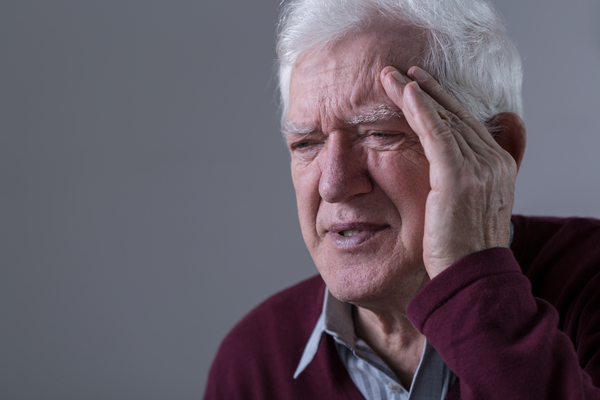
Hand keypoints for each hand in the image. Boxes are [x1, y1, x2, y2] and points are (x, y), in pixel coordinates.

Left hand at [380, 66, 520, 277]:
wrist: (470, 277)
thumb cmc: (462, 249)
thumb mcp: (468, 210)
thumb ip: (462, 182)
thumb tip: (445, 170)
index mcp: (497, 166)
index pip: (465, 124)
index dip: (440, 102)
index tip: (418, 86)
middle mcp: (493, 161)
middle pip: (455, 115)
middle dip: (425, 90)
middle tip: (401, 71)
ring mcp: (479, 168)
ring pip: (443, 119)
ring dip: (414, 93)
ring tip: (390, 75)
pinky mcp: (458, 177)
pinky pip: (437, 134)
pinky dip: (421, 110)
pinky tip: (405, 92)